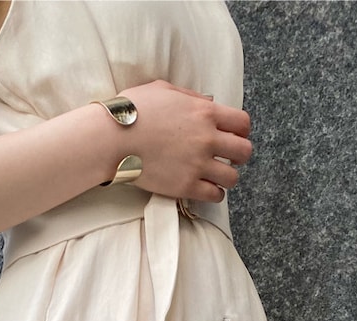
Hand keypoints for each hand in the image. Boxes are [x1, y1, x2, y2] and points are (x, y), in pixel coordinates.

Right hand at [114, 79, 251, 201]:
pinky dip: (214, 193)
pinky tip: (204, 188)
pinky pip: (215, 195)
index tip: (233, 135)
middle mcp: (207, 138)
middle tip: (227, 157)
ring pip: (233, 177)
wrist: (112, 139)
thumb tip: (207, 102)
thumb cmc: (132, 111)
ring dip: (226, 177)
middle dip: (238, 155)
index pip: (243, 123)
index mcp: (204, 112)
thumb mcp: (163, 89)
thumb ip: (190, 97)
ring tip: (214, 176)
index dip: (241, 130)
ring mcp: (197, 164)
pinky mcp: (185, 186)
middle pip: (244, 151)